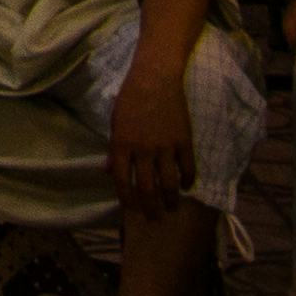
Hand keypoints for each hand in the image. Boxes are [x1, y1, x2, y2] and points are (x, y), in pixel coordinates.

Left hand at [108, 45, 195, 218]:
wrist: (156, 76)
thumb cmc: (131, 97)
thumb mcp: (115, 121)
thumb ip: (113, 149)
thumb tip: (108, 172)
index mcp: (122, 143)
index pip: (122, 181)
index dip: (127, 200)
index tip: (132, 210)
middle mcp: (143, 149)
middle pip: (147, 188)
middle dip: (151, 208)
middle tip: (155, 218)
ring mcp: (165, 146)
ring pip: (169, 184)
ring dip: (171, 200)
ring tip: (172, 207)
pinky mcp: (184, 140)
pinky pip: (188, 168)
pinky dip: (188, 181)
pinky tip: (186, 186)